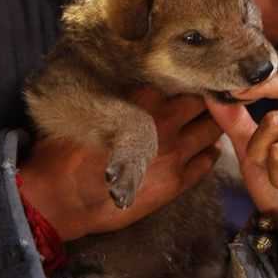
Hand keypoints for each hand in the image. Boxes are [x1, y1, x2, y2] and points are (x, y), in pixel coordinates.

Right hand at [18, 86, 222, 240]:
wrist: (64, 199)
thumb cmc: (69, 152)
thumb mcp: (93, 112)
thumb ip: (123, 98)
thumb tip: (140, 88)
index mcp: (142, 103)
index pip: (178, 83)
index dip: (187, 80)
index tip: (193, 78)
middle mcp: (164, 125)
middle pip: (200, 104)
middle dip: (206, 100)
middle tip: (209, 99)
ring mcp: (174, 155)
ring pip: (210, 132)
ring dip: (213, 125)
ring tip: (212, 121)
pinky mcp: (175, 183)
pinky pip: (206, 163)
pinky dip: (210, 153)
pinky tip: (209, 149)